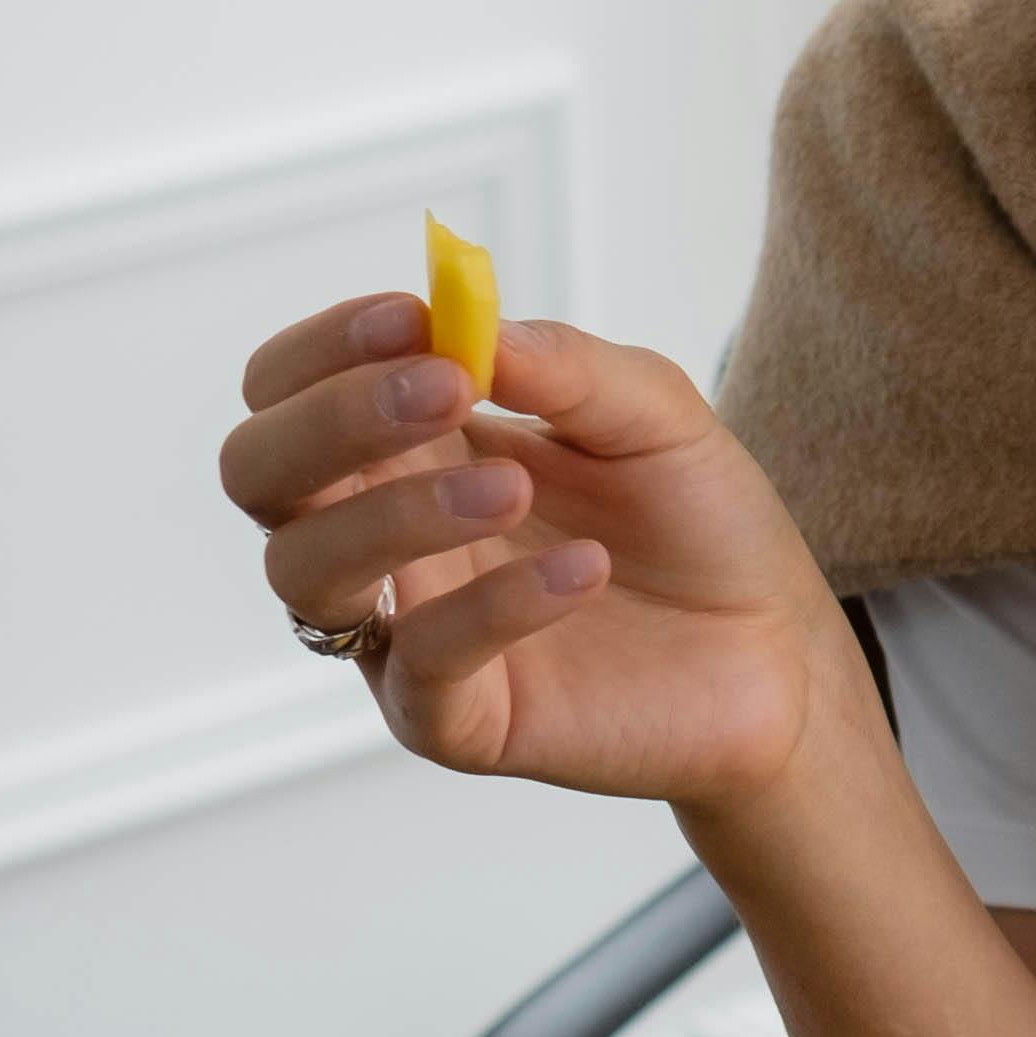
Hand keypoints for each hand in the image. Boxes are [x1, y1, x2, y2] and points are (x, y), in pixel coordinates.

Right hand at [215, 293, 862, 811]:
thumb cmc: (699, 524)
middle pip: (256, 471)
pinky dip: (493, 607)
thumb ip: (564, 366)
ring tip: (513, 490)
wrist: (779, 652)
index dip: (328, 347)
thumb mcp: (653, 414)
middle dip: (330, 419)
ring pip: (305, 570)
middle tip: (444, 390)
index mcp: (408, 446)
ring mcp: (403, 629)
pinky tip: (581, 571)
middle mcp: (380, 535)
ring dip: (395, 511)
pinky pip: (422, 662)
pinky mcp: (452, 718)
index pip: (288, 388)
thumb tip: (471, 326)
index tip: (414, 318)